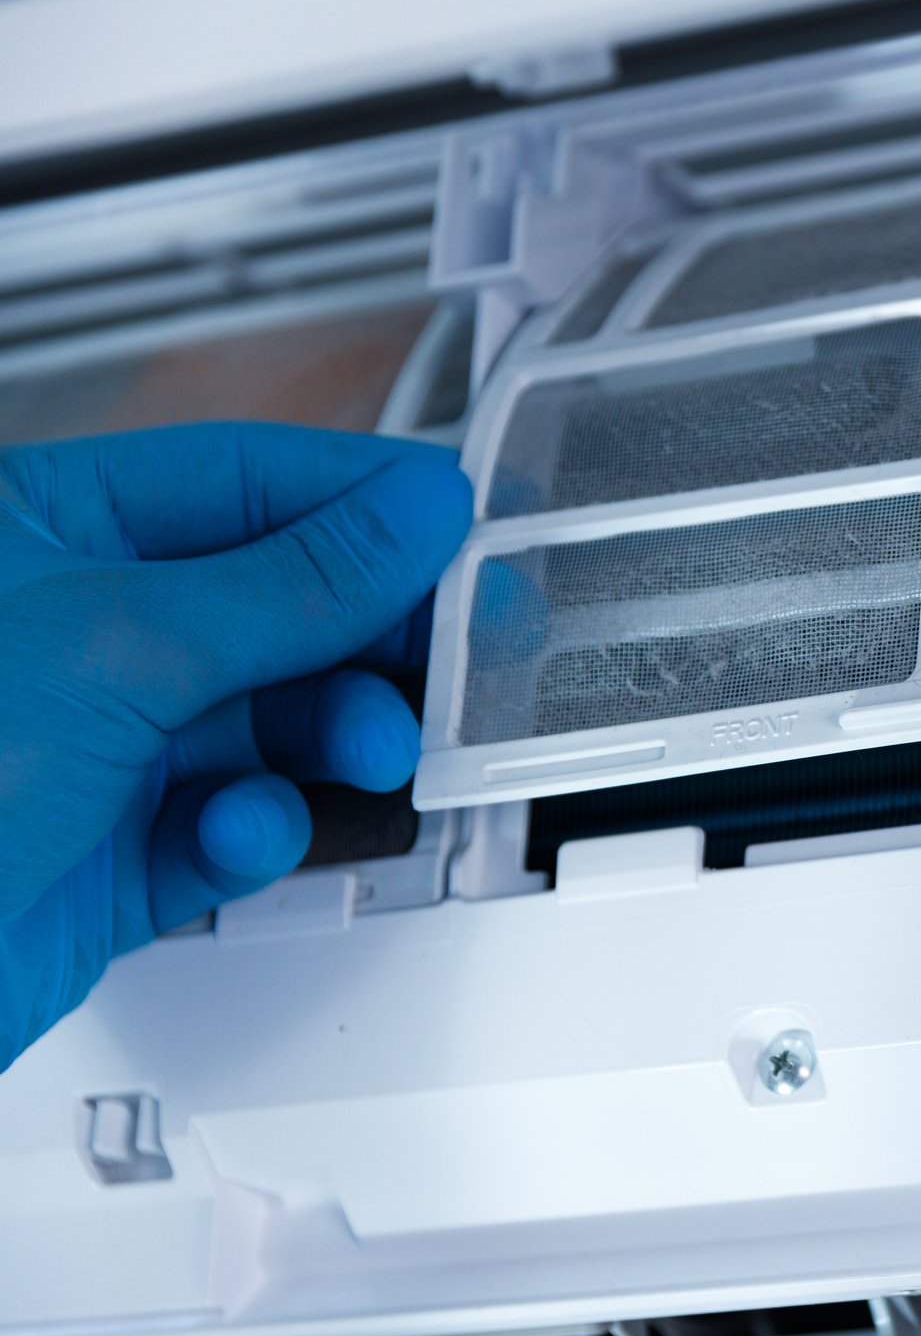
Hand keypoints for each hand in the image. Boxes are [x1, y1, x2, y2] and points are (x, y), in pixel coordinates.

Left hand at [0, 425, 470, 1070]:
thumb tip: (413, 511)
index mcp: (41, 525)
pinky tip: (244, 834)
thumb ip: (290, 579)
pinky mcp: (113, 856)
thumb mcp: (119, 643)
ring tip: (368, 752)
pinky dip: (260, 830)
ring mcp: (93, 744)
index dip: (365, 503)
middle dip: (368, 635)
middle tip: (456, 656)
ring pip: (273, 718)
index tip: (464, 530)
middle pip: (280, 602)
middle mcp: (70, 627)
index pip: (247, 480)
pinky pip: (236, 823)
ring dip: (334, 737)